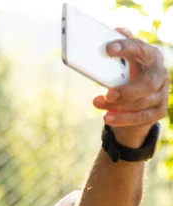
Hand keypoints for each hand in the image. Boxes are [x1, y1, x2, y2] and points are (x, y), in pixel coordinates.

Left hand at [93, 28, 169, 147]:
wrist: (131, 104)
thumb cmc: (123, 77)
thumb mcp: (119, 64)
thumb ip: (115, 50)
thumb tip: (108, 32)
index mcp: (150, 56)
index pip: (141, 49)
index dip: (126, 48)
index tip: (108, 49)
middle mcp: (159, 74)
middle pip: (149, 83)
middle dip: (127, 91)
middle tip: (109, 94)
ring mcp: (162, 94)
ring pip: (142, 103)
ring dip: (118, 106)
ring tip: (98, 103)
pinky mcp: (158, 111)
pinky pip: (141, 117)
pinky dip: (123, 118)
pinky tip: (107, 117)